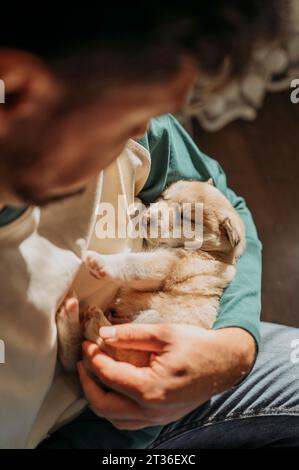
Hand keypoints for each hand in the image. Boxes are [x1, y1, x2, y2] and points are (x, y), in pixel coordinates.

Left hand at [78, 323, 255, 429]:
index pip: (109, 375)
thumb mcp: (164, 333)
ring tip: (94, 376)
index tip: (87, 344)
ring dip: (98, 398)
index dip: (93, 358)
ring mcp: (157, 418)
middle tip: (83, 362)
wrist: (225, 363)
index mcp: (151, 387)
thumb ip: (131, 334)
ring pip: (114, 419)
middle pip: (103, 406)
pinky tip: (114, 390)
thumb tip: (104, 334)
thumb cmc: (197, 345)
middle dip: (87, 383)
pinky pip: (128, 422)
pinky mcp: (162, 418)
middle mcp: (151, 410)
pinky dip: (114, 409)